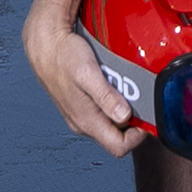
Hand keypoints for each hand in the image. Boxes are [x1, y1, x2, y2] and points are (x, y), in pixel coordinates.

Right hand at [22, 0, 144, 154]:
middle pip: (118, 136)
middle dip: (133, 120)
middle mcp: (83, 123)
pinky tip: (114, 82)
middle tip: (137, 96)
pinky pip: (104, 110)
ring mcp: (82, 114)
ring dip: (124, 107)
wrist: (45, 44)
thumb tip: (124, 116)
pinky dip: (114, 99)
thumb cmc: (62, 56)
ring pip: (112, 122)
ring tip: (124, 85)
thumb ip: (106, 97)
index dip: (138, 136)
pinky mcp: (82, 104)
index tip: (147, 117)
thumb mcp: (88, 74)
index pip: (119, 147)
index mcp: (86, 121)